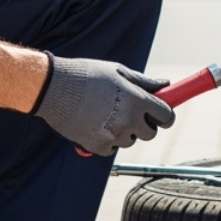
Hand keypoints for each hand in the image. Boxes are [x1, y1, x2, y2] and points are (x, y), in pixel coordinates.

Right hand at [32, 54, 174, 155]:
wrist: (54, 88)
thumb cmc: (87, 75)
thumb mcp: (118, 72)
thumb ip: (144, 82)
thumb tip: (165, 85)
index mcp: (137, 100)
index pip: (166, 116)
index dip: (165, 115)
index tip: (160, 113)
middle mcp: (128, 121)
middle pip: (150, 133)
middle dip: (145, 125)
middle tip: (131, 113)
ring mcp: (113, 136)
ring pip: (129, 141)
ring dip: (123, 132)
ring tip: (105, 113)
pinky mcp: (97, 147)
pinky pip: (111, 148)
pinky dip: (106, 140)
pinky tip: (94, 123)